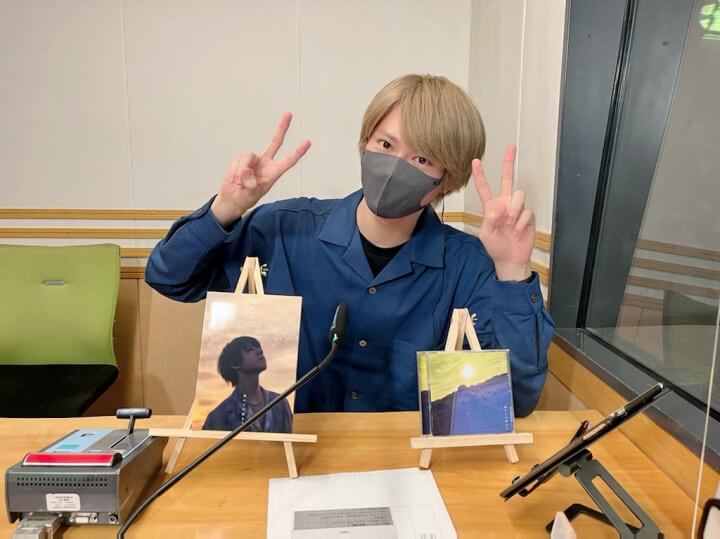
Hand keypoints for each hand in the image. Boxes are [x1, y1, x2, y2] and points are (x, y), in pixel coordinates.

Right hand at [211, 112, 310, 226]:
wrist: (232, 197)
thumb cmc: (246, 197)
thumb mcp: (250, 194)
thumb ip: (250, 183)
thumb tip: (246, 171)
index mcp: (273, 172)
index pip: (288, 161)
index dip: (298, 152)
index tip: (307, 142)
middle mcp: (265, 162)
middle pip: (275, 142)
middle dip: (282, 128)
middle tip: (288, 113)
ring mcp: (253, 160)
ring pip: (248, 155)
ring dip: (241, 169)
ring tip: (239, 181)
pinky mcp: (241, 158)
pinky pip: (238, 159)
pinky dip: (234, 169)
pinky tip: (235, 178)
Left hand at [472, 145, 533, 281]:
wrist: (510, 259)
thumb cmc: (495, 246)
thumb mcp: (486, 234)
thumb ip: (490, 220)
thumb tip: (499, 208)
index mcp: (491, 206)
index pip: (485, 188)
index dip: (480, 175)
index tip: (475, 161)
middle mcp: (504, 203)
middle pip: (507, 179)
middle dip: (509, 162)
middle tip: (510, 147)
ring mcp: (517, 209)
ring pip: (518, 195)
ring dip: (513, 210)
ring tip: (509, 224)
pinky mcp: (528, 215)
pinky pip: (526, 212)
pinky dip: (520, 223)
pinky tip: (517, 232)